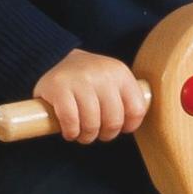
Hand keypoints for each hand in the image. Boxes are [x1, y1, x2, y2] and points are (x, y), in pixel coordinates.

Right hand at [32, 50, 149, 145]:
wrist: (56, 57)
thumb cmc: (89, 80)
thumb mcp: (113, 81)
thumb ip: (126, 98)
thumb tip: (131, 125)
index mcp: (120, 72)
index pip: (136, 110)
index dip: (128, 126)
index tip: (118, 127)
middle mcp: (102, 73)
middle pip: (114, 121)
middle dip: (105, 134)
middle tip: (96, 132)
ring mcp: (80, 79)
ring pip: (92, 124)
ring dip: (87, 136)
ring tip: (82, 133)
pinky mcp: (58, 86)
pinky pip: (71, 121)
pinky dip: (71, 132)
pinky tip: (69, 131)